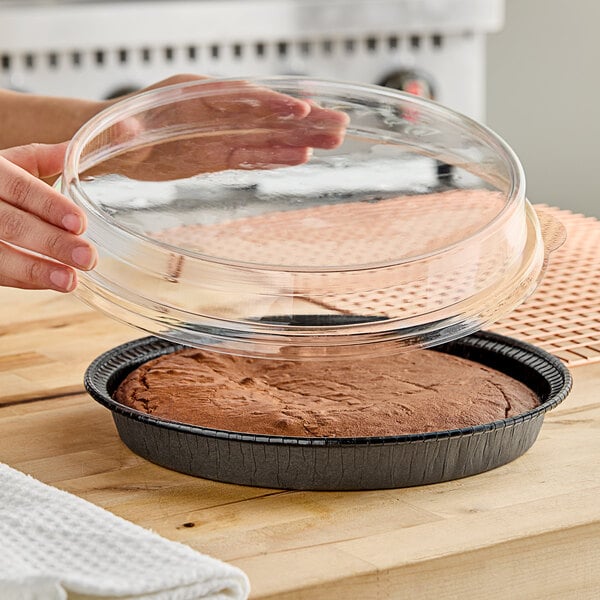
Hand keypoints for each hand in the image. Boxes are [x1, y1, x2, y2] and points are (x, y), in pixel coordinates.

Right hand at [0, 143, 96, 291]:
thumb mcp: (18, 161)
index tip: (80, 223)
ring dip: (36, 269)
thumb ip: (55, 156)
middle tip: (89, 258)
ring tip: (71, 281)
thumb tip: (126, 131)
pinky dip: (25, 279)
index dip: (48, 205)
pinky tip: (53, 282)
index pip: (19, 187)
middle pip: (11, 224)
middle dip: (51, 242)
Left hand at [83, 78, 348, 180]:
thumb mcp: (118, 131)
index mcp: (193, 95)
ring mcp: (220, 134)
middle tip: (340, 125)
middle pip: (265, 115)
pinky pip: (252, 157)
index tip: (302, 110)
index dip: (272, 105)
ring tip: (333, 142)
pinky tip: (300, 158)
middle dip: (303, 121)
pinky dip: (275, 158)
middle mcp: (214, 112)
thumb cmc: (116, 130)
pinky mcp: (219, 155)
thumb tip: (126, 131)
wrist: (115, 143)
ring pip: (266, 137)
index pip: (241, 98)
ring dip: (299, 141)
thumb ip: (127, 132)